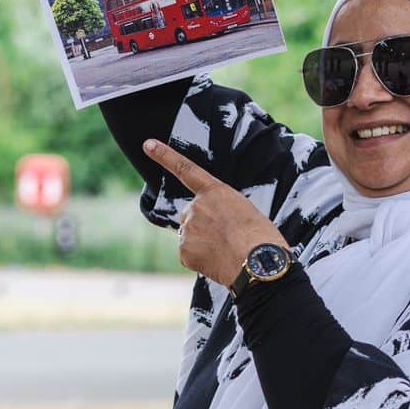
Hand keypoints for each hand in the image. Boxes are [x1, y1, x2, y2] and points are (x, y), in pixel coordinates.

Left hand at [142, 138, 286, 287]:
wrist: (259, 263)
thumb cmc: (261, 238)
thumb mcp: (245, 212)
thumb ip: (220, 210)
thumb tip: (208, 227)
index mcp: (216, 192)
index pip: (186, 169)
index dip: (165, 156)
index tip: (148, 144)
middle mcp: (196, 206)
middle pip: (190, 214)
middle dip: (202, 225)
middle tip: (226, 238)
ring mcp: (188, 228)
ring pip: (190, 235)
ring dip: (203, 243)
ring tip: (226, 251)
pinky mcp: (183, 251)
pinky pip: (189, 254)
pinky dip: (201, 260)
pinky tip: (218, 262)